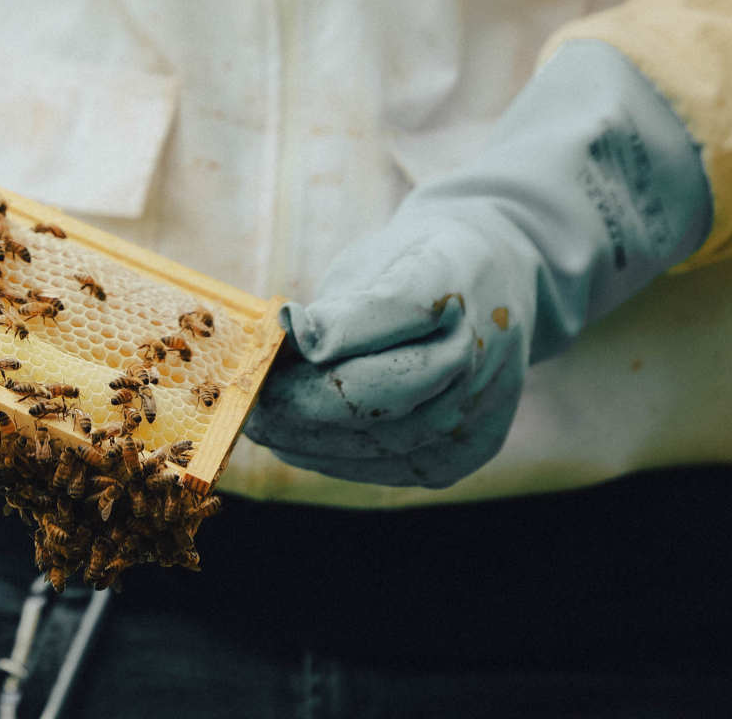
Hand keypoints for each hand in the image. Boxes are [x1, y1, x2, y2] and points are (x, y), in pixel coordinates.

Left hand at [244, 40, 711, 487]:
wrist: (496, 280)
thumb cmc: (427, 263)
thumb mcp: (393, 261)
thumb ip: (351, 309)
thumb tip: (300, 336)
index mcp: (459, 317)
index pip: (365, 366)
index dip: (296, 372)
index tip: (249, 359)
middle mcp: (476, 382)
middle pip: (361, 415)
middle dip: (288, 408)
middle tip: (236, 394)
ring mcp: (470, 431)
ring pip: (364, 451)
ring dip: (298, 437)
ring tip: (255, 412)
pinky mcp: (454, 462)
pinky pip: (377, 470)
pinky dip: (324, 454)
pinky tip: (291, 435)